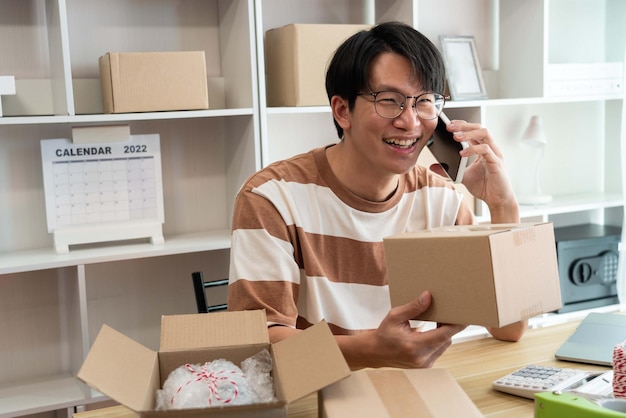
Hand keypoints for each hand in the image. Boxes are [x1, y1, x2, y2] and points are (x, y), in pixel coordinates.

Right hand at [339, 291, 465, 368]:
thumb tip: (428, 296)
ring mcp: (425, 364)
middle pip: (446, 339)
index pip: (444, 335)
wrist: (375, 353)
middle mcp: (422, 358)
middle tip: (449, 310)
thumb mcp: (395, 316)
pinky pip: (439, 349)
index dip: (456, 325)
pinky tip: (433, 329)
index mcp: (414, 346)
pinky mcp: (426, 365)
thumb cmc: (384, 333)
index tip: (465, 315)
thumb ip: (413, 307)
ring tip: (439, 318)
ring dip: (444, 332)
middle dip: (449, 325)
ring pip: (444, 344)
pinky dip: (438, 339)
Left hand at [446, 120, 518, 222]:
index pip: (473, 130)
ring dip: (468, 133)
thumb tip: (433, 166)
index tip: (449, 125)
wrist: (497, 200)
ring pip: (484, 134)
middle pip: (479, 128)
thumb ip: (449, 170)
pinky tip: (462, 153)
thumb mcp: (462, 177)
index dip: (462, 125)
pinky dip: (473, 149)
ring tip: (455, 137)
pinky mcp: (496, 162)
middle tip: (450, 127)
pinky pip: (486, 149)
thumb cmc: (485, 186)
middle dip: (464, 126)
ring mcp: (494, 153)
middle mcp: (490, 148)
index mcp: (482, 149)